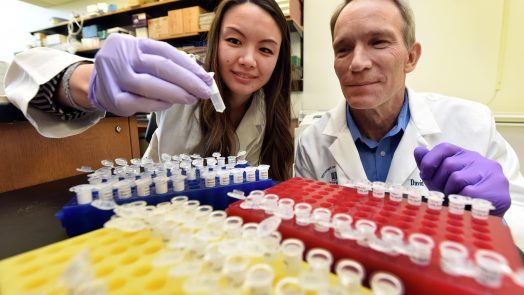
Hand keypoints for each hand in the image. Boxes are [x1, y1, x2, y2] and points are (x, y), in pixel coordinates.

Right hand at [88, 34, 212, 115]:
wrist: (95, 81)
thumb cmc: (128, 69)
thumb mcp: (143, 57)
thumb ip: (167, 64)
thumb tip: (199, 77)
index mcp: (135, 44)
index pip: (166, 52)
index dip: (189, 66)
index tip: (206, 78)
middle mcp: (123, 57)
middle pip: (160, 67)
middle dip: (187, 81)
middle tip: (204, 91)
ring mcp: (115, 77)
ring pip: (149, 86)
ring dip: (174, 94)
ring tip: (191, 99)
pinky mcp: (112, 98)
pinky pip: (139, 103)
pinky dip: (157, 104)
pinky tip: (169, 104)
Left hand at [414, 142, 510, 215]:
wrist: (484, 215)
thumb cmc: (458, 196)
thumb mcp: (439, 180)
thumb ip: (429, 166)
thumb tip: (418, 150)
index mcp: (463, 155)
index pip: (444, 148)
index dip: (430, 161)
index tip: (425, 175)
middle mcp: (478, 159)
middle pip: (449, 164)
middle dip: (439, 182)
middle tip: (443, 193)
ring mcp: (489, 172)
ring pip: (457, 178)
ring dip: (450, 192)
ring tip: (455, 199)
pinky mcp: (496, 187)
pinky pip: (468, 192)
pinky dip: (461, 200)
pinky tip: (465, 204)